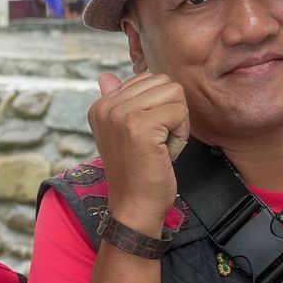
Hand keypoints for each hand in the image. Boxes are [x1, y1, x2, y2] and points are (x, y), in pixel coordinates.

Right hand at [90, 71, 188, 232]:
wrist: (134, 207)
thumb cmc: (136, 172)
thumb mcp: (123, 132)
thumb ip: (118, 102)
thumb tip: (105, 75)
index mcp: (101, 104)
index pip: (147, 79)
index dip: (159, 107)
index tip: (147, 136)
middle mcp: (106, 105)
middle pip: (163, 83)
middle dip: (171, 112)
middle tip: (156, 142)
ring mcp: (121, 114)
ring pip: (174, 94)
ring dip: (177, 122)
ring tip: (160, 146)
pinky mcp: (140, 125)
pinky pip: (180, 112)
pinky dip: (181, 134)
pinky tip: (165, 152)